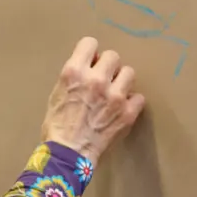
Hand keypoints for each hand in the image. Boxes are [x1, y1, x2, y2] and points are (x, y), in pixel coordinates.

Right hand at [41, 36, 144, 162]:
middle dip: (108, 66)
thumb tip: (90, 65)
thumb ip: (74, 75)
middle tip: (104, 78)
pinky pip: (139, 97)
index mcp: (74, 72)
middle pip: (113, 56)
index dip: (91, 52)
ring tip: (115, 92)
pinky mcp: (127, 113)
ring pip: (129, 72)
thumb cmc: (57, 124)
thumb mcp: (57, 92)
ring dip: (122, 81)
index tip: (92, 60)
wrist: (68, 153)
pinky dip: (131, 102)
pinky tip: (122, 108)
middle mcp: (96, 79)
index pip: (90, 43)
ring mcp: (114, 96)